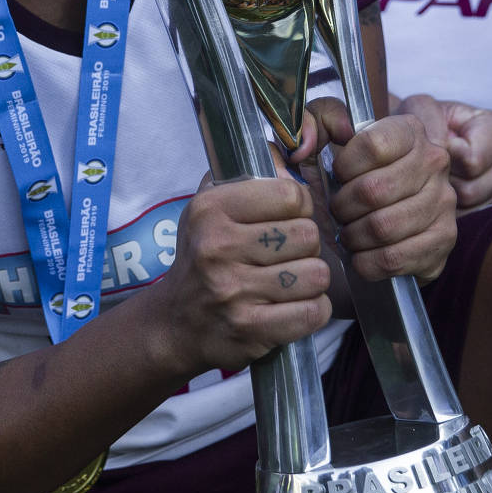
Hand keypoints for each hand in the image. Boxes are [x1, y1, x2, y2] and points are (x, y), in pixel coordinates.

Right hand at [143, 174, 331, 375]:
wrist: (175, 324)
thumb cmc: (203, 259)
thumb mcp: (211, 209)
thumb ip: (250, 179)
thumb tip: (291, 163)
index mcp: (211, 210)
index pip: (290, 195)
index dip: (300, 208)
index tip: (288, 219)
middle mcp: (218, 247)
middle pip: (307, 235)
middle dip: (307, 247)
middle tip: (288, 255)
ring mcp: (233, 291)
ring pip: (316, 275)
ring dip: (312, 280)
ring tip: (293, 281)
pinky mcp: (249, 329)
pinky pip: (313, 312)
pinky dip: (314, 309)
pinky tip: (296, 306)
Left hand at [303, 99, 455, 283]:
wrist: (390, 209)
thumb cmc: (356, 172)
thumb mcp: (332, 137)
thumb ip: (316, 122)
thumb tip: (307, 143)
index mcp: (409, 130)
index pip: (373, 144)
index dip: (345, 166)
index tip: (338, 175)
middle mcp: (433, 162)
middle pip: (374, 190)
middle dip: (343, 207)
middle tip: (338, 211)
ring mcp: (443, 202)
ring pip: (384, 227)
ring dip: (354, 236)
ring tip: (348, 232)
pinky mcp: (444, 239)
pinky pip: (395, 257)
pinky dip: (367, 262)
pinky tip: (362, 254)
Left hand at [391, 93, 491, 208]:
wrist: (417, 142)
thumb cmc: (420, 122)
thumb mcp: (419, 108)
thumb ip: (430, 120)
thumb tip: (444, 149)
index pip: (473, 161)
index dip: (446, 156)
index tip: (435, 144)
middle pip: (471, 190)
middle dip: (444, 180)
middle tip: (432, 164)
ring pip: (468, 209)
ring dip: (444, 197)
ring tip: (436, 176)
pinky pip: (468, 223)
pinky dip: (449, 212)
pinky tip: (441, 192)